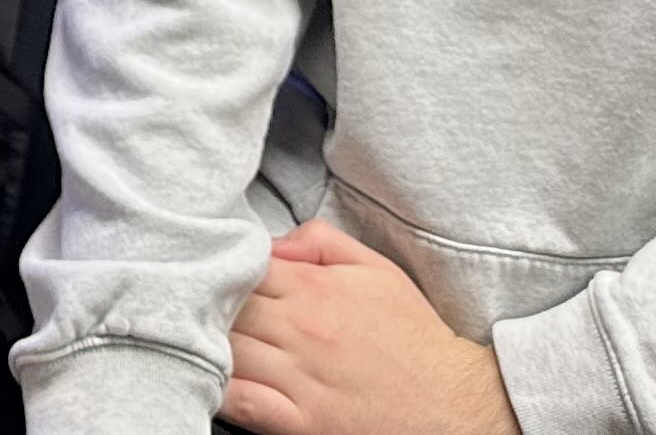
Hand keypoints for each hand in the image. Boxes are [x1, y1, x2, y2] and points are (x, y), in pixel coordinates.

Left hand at [222, 217, 516, 434]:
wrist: (453, 405)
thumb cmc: (412, 337)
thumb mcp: (376, 269)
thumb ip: (319, 239)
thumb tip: (271, 241)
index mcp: (315, 288)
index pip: (241, 266)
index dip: (223, 267)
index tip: (216, 272)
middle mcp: (301, 330)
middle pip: (226, 306)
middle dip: (210, 304)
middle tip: (202, 306)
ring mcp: (299, 379)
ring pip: (225, 350)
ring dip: (207, 343)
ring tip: (203, 340)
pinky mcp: (300, 423)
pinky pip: (241, 403)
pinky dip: (218, 391)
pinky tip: (210, 380)